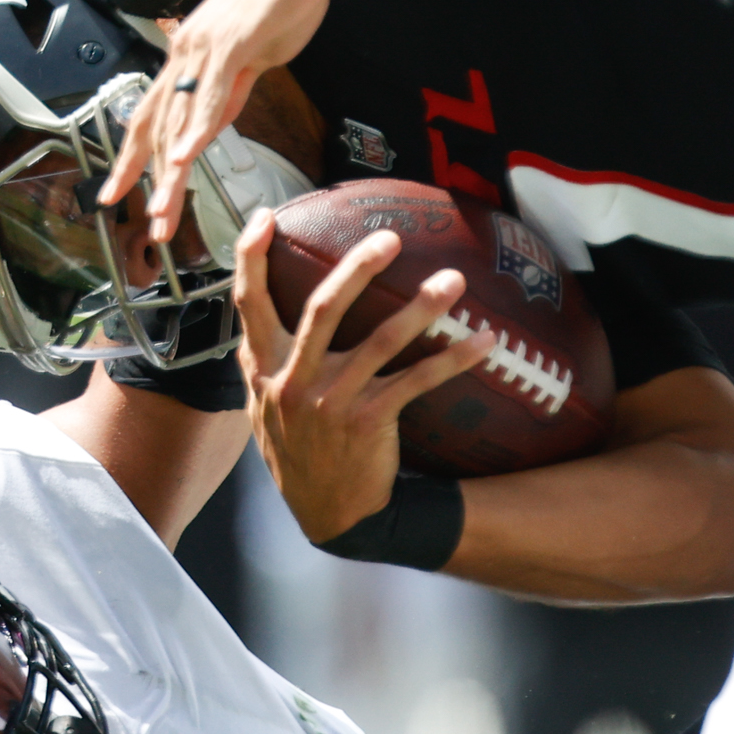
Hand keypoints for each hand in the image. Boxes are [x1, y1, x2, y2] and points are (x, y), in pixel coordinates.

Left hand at [104, 0, 340, 244]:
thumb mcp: (250, 56)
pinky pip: (213, 94)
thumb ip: (229, 88)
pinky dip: (199, 128)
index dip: (132, 158)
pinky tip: (188, 156)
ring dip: (171, 170)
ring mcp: (206, 49)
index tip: (119, 194)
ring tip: (165, 210)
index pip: (150, 117)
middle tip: (150, 225)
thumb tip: (216, 120)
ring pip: (180, 119)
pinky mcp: (234, 43)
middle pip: (157, 127)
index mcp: (186, 58)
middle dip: (149, 180)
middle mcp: (185, 54)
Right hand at [233, 215, 492, 541]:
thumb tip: (261, 308)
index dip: (251, 257)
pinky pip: (418, 382)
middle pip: (323, 308)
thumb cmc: (298, 451)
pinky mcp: (369, 422)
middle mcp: (293, 380)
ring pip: (380, 341)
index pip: (248, 303)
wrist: (328, 515)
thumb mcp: (262, 406)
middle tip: (390, 237)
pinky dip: (453, 359)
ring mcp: (331, 402)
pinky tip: (485, 341)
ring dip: (420, 307)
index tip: (266, 218)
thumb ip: (263, 359)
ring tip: (453, 280)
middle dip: (357, 266)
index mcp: (263, 368)